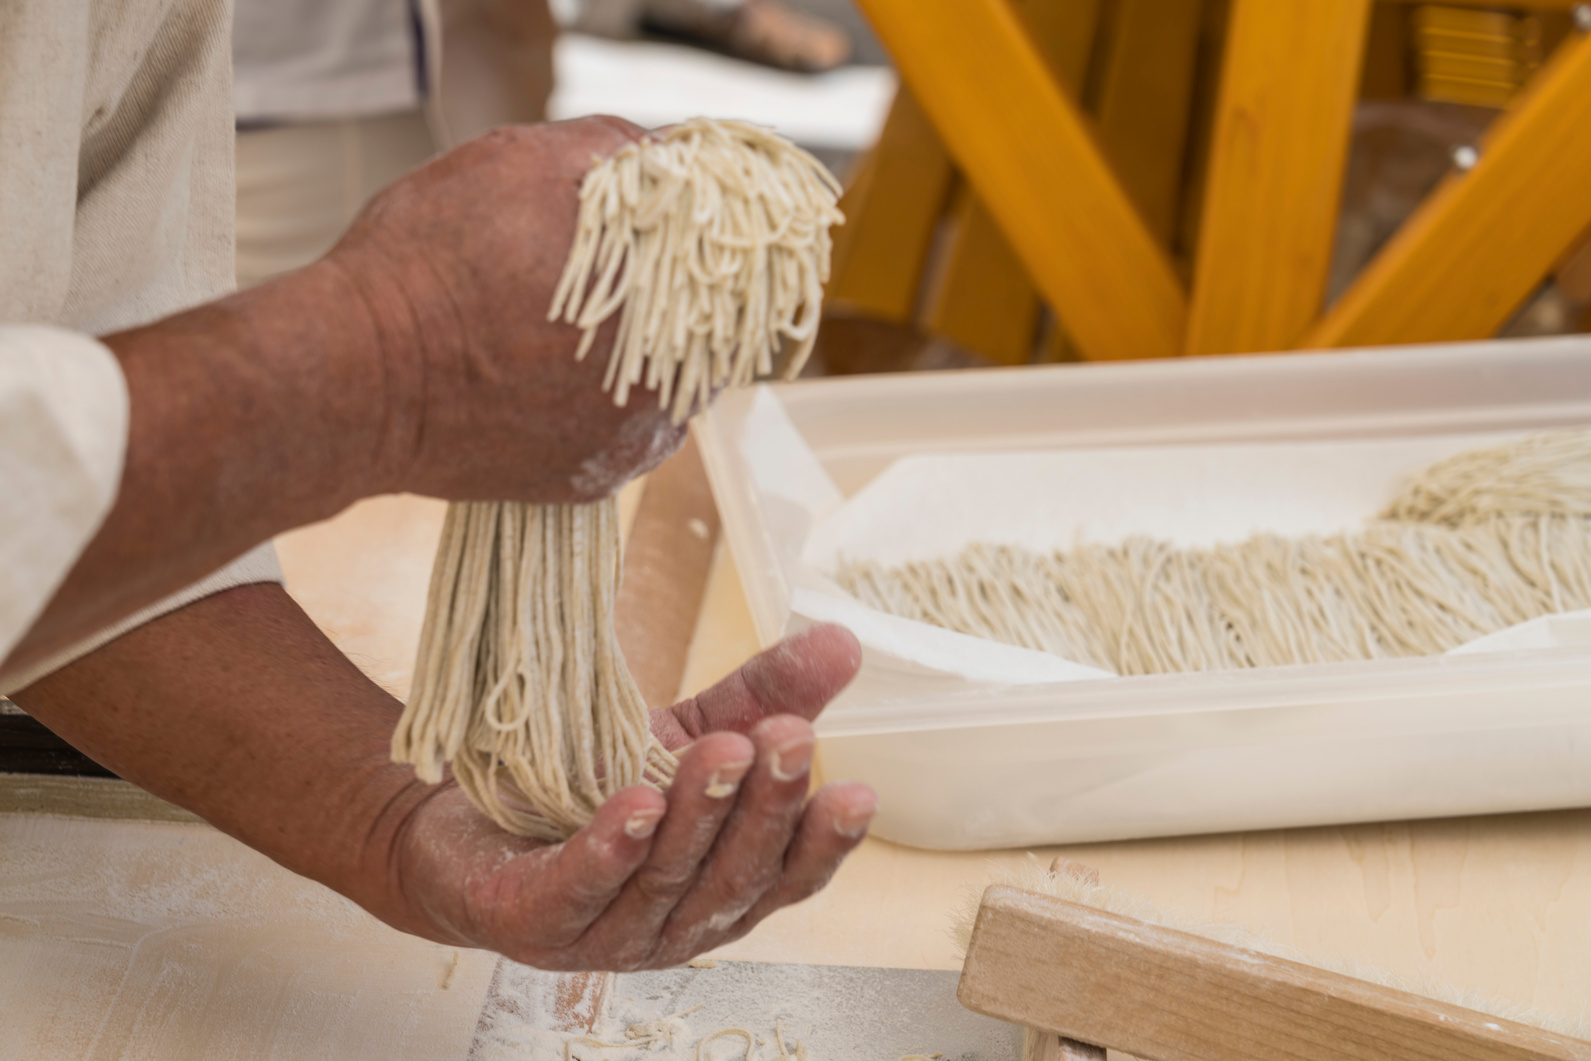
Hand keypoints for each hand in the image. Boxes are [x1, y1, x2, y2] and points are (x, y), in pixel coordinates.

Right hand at [325, 116, 688, 503]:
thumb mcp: (516, 162)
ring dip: (629, 352)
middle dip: (658, 297)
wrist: (354, 379)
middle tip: (595, 277)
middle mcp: (668, 377)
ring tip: (559, 328)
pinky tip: (546, 376)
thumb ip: (609, 148)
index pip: (721, 260)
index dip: (688, 235)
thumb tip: (659, 150)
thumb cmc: (425, 270)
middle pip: (697, 326)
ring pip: (661, 382)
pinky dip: (595, 403)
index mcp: (666, 292)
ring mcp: (632, 439)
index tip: (653, 227)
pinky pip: (620, 433)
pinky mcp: (592, 481)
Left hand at [381, 624, 876, 969]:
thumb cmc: (596, 788)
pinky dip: (611, 849)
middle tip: (787, 741)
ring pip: (664, 881)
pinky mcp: (533, 921)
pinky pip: (578, 889)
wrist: (467, 825)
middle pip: (734, 877)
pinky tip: (635, 803)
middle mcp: (677, 924)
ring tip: (718, 753)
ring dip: (697, 817)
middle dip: (765, 809)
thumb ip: (764, 696)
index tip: (859, 791)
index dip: (824, 841)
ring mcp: (605, 932)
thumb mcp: (690, 734)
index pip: (789, 876)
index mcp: (726, 887)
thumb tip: (844, 641)